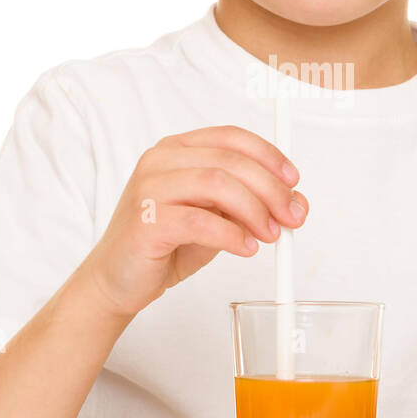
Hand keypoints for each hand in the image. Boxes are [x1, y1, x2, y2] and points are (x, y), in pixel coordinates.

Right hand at [82, 125, 307, 319]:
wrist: (119, 279)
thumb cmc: (166, 244)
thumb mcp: (216, 218)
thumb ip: (249, 204)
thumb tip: (297, 201)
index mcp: (177, 150)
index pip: (230, 137)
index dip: (268, 155)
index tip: (293, 181)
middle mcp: (160, 161)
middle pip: (229, 160)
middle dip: (270, 189)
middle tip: (292, 216)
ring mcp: (149, 188)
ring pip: (216, 183)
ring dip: (254, 210)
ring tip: (270, 235)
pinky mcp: (145, 221)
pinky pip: (199, 221)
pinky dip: (231, 234)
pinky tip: (245, 248)